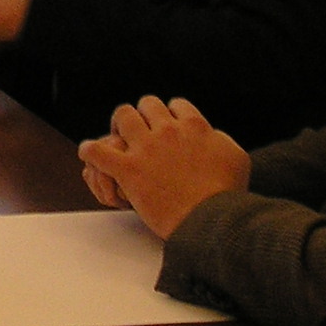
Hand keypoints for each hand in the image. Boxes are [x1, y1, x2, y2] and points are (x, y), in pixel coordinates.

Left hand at [78, 97, 249, 239]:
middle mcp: (168, 130)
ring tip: (116, 134)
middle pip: (147, 104)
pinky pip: (98, 150)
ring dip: (118, 124)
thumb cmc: (226, 195)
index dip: (171, 114)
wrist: (211, 221)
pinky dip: (90, 150)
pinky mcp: (129, 170)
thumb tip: (209, 133)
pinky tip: (89, 153)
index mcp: (195, 126)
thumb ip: (219, 139)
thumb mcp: (237, 157)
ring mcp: (146, 148)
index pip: (176, 105)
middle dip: (143, 114)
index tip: (168, 125)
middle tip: (140, 129)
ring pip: (122, 116)